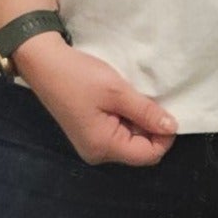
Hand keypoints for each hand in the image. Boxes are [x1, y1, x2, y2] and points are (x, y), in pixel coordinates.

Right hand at [12, 33, 177, 163]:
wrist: (44, 63)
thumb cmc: (79, 76)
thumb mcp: (117, 91)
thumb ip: (146, 112)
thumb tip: (172, 128)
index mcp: (103, 147)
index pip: (148, 155)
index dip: (164, 136)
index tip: (167, 110)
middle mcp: (98, 152)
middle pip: (139, 150)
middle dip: (150, 128)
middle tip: (148, 99)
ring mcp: (92, 144)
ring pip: (130, 141)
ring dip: (138, 121)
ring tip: (133, 97)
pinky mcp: (89, 132)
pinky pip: (118, 133)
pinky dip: (126, 118)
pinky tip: (122, 100)